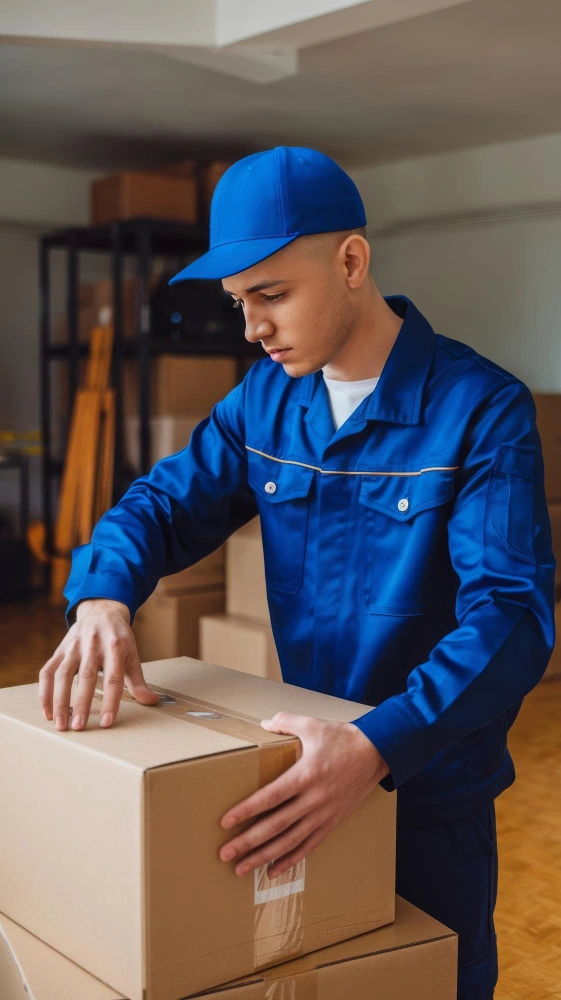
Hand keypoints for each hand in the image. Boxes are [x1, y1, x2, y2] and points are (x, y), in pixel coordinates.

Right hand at [39, 599, 158, 730]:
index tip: (106, 722)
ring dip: (59, 700)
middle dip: (81, 703)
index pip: (113, 678)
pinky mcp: (60, 650)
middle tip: (78, 727)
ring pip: (63, 674)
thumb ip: (138, 680)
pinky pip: (48, 671)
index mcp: (115, 647)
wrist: (101, 611)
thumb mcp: (132, 654)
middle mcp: (93, 645)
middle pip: (86, 677)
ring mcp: (74, 647)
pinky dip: (45, 692)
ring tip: (61, 724)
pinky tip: (47, 711)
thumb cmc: (118, 638)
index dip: (110, 701)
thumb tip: (151, 701)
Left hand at [218, 712, 389, 878]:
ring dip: (264, 857)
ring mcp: (323, 814)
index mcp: (305, 775)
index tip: (225, 822)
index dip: (246, 810)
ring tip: (241, 868)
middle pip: (276, 826)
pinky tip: (272, 871)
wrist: (377, 753)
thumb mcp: (313, 724)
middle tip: (225, 853)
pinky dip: (290, 860)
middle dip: (248, 842)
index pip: (270, 797)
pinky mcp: (332, 822)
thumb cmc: (343, 738)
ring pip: (289, 842)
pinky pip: (308, 846)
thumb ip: (286, 722)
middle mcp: (313, 800)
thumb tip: (263, 724)